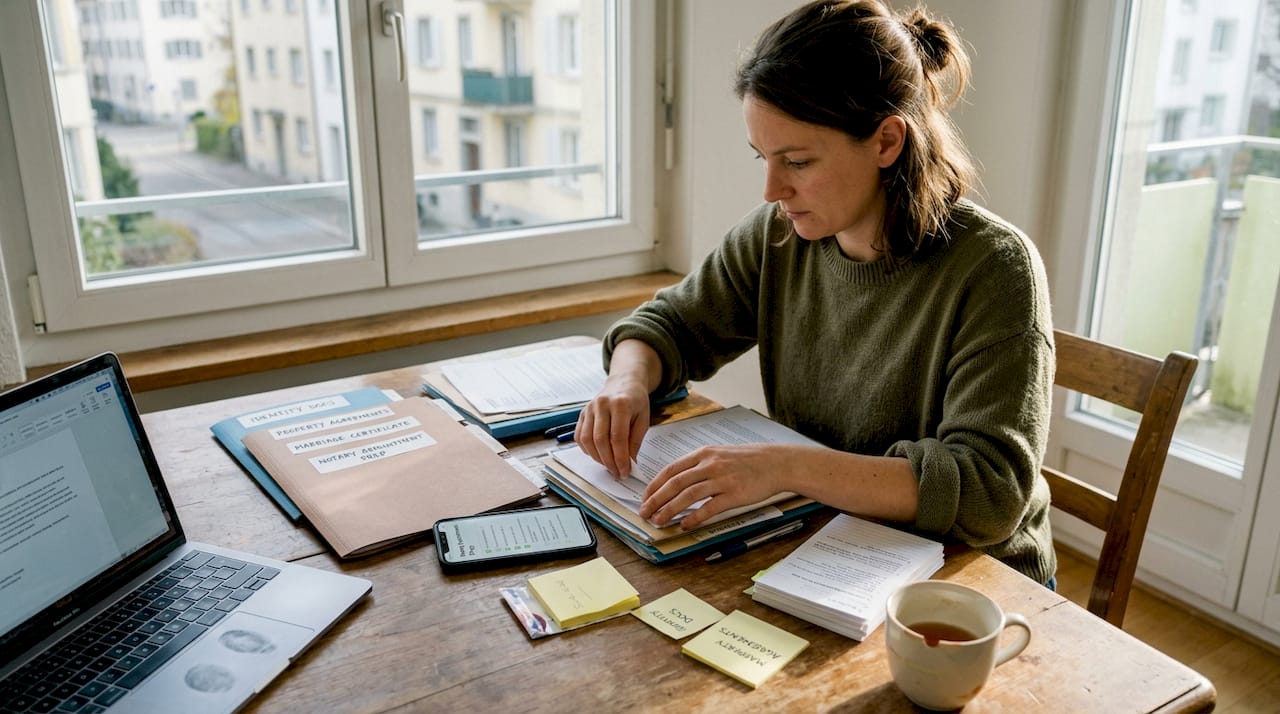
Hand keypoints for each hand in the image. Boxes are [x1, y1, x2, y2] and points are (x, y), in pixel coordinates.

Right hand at [575, 375, 650, 478]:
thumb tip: (628, 463)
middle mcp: (602, 404)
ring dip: (597, 457)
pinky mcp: (582, 413)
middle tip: (616, 472)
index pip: (618, 438)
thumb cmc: (636, 402)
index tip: (625, 472)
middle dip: (608, 461)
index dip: (620, 458)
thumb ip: (635, 441)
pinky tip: (598, 455)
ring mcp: (589, 408)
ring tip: (608, 465)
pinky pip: (579, 436)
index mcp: (621, 404)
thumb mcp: (643, 420)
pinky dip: (587, 450)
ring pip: (587, 440)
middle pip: (600, 440)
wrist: (624, 382)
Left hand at [639, 443, 793, 529]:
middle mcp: (710, 465)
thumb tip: (676, 480)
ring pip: (688, 495)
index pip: (671, 470)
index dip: (654, 485)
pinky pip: (709, 507)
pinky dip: (694, 517)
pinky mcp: (734, 494)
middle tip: (645, 513)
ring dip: (670, 510)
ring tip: (659, 521)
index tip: (645, 497)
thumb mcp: (719, 454)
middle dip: (656, 500)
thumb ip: (699, 464)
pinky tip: (685, 525)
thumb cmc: (747, 460)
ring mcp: (722, 479)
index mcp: (703, 454)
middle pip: (675, 483)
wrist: (776, 463)